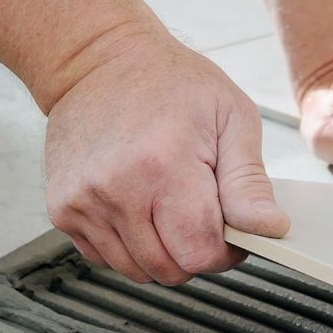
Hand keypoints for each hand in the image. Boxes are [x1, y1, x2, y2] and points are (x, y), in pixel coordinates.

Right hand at [44, 29, 288, 284]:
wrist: (98, 61)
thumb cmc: (171, 83)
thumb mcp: (231, 117)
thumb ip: (249, 182)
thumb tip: (270, 229)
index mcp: (163, 166)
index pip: (200, 253)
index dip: (225, 251)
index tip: (229, 227)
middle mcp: (116, 190)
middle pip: (170, 269)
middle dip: (194, 252)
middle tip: (200, 212)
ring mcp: (83, 203)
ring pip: (137, 271)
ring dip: (161, 252)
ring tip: (167, 205)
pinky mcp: (62, 211)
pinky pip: (107, 259)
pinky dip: (130, 246)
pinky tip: (137, 206)